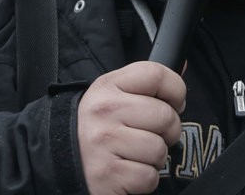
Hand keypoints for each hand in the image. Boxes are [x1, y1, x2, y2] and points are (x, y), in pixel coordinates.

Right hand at [77, 61, 185, 194]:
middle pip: (165, 115)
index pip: (157, 74)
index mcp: (108, 86)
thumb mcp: (114, 95)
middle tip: (153, 134)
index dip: (176, 90)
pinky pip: (149, 177)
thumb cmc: (98, 128)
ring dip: (155, 157)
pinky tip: (129, 171)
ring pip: (159, 149)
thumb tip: (182, 66)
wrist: (61, 162)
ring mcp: (104, 143)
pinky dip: (145, 179)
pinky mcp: (107, 174)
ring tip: (137, 154)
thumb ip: (146, 83)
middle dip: (169, 130)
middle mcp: (104, 111)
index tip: (174, 103)